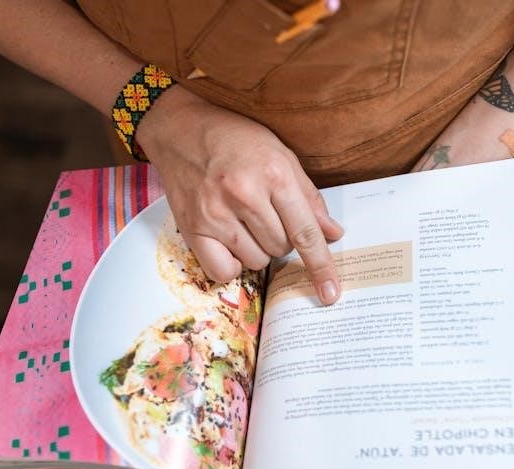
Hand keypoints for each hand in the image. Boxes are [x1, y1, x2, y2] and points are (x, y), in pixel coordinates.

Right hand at [136, 88, 343, 304]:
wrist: (180, 129)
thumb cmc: (235, 139)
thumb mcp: (281, 155)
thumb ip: (308, 197)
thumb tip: (333, 233)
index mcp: (273, 174)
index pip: (305, 232)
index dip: (321, 265)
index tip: (330, 293)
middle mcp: (244, 195)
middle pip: (281, 249)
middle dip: (281, 239)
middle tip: (265, 213)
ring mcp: (215, 214)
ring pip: (255, 261)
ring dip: (257, 249)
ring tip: (244, 221)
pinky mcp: (193, 228)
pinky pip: (223, 270)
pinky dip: (231, 263)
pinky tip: (229, 241)